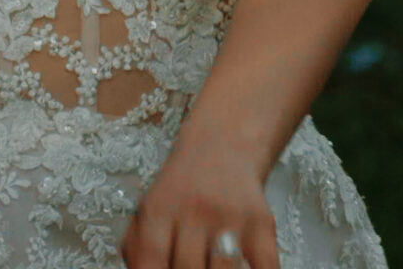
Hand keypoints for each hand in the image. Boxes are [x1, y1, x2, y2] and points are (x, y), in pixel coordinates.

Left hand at [121, 138, 279, 268]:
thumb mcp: (149, 209)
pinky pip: (263, 266)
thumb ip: (138, 248)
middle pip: (188, 268)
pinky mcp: (262, 224)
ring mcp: (231, 217)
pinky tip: (243, 267)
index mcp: (158, 209)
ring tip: (210, 266)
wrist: (223, 145)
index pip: (150, 259)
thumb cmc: (182, 189)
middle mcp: (195, 210)